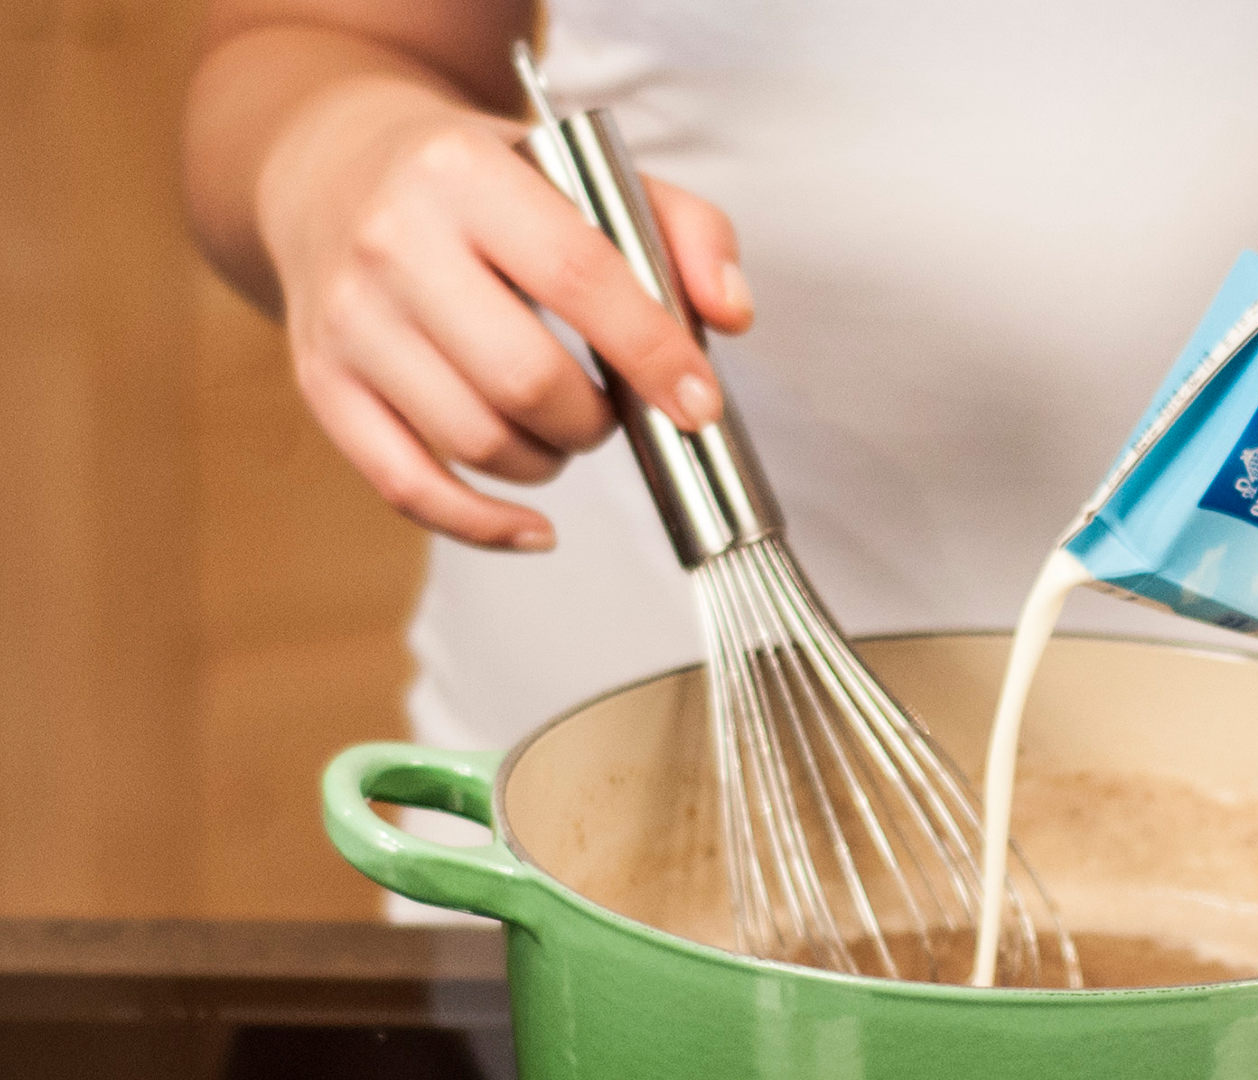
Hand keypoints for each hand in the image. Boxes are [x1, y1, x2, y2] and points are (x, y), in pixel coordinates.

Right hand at [258, 77, 751, 548]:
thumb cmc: (488, 184)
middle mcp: (392, 242)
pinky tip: (534, 528)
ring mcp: (348, 320)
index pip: (578, 277)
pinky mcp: (323, 384)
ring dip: (548, 463)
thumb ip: (684, 231)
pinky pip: (407, 487)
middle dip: (596, 421)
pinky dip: (482, 525)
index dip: (652, 353)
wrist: (332, 170)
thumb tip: (731, 315)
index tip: (698, 404)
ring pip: (474, 441)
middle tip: (614, 412)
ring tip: (565, 432)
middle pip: (524, 379)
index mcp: (465, 174)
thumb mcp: (586, 172)